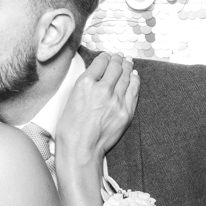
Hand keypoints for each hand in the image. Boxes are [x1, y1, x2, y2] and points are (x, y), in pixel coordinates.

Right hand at [56, 52, 139, 168]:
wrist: (80, 149)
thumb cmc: (70, 129)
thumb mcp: (70, 99)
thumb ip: (84, 86)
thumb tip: (94, 77)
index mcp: (85, 83)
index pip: (100, 63)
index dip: (105, 57)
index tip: (107, 56)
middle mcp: (102, 89)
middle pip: (114, 67)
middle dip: (117, 60)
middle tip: (119, 56)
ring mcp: (116, 101)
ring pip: (125, 77)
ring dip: (127, 67)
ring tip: (127, 61)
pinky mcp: (125, 112)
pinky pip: (133, 91)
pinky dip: (134, 81)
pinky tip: (134, 75)